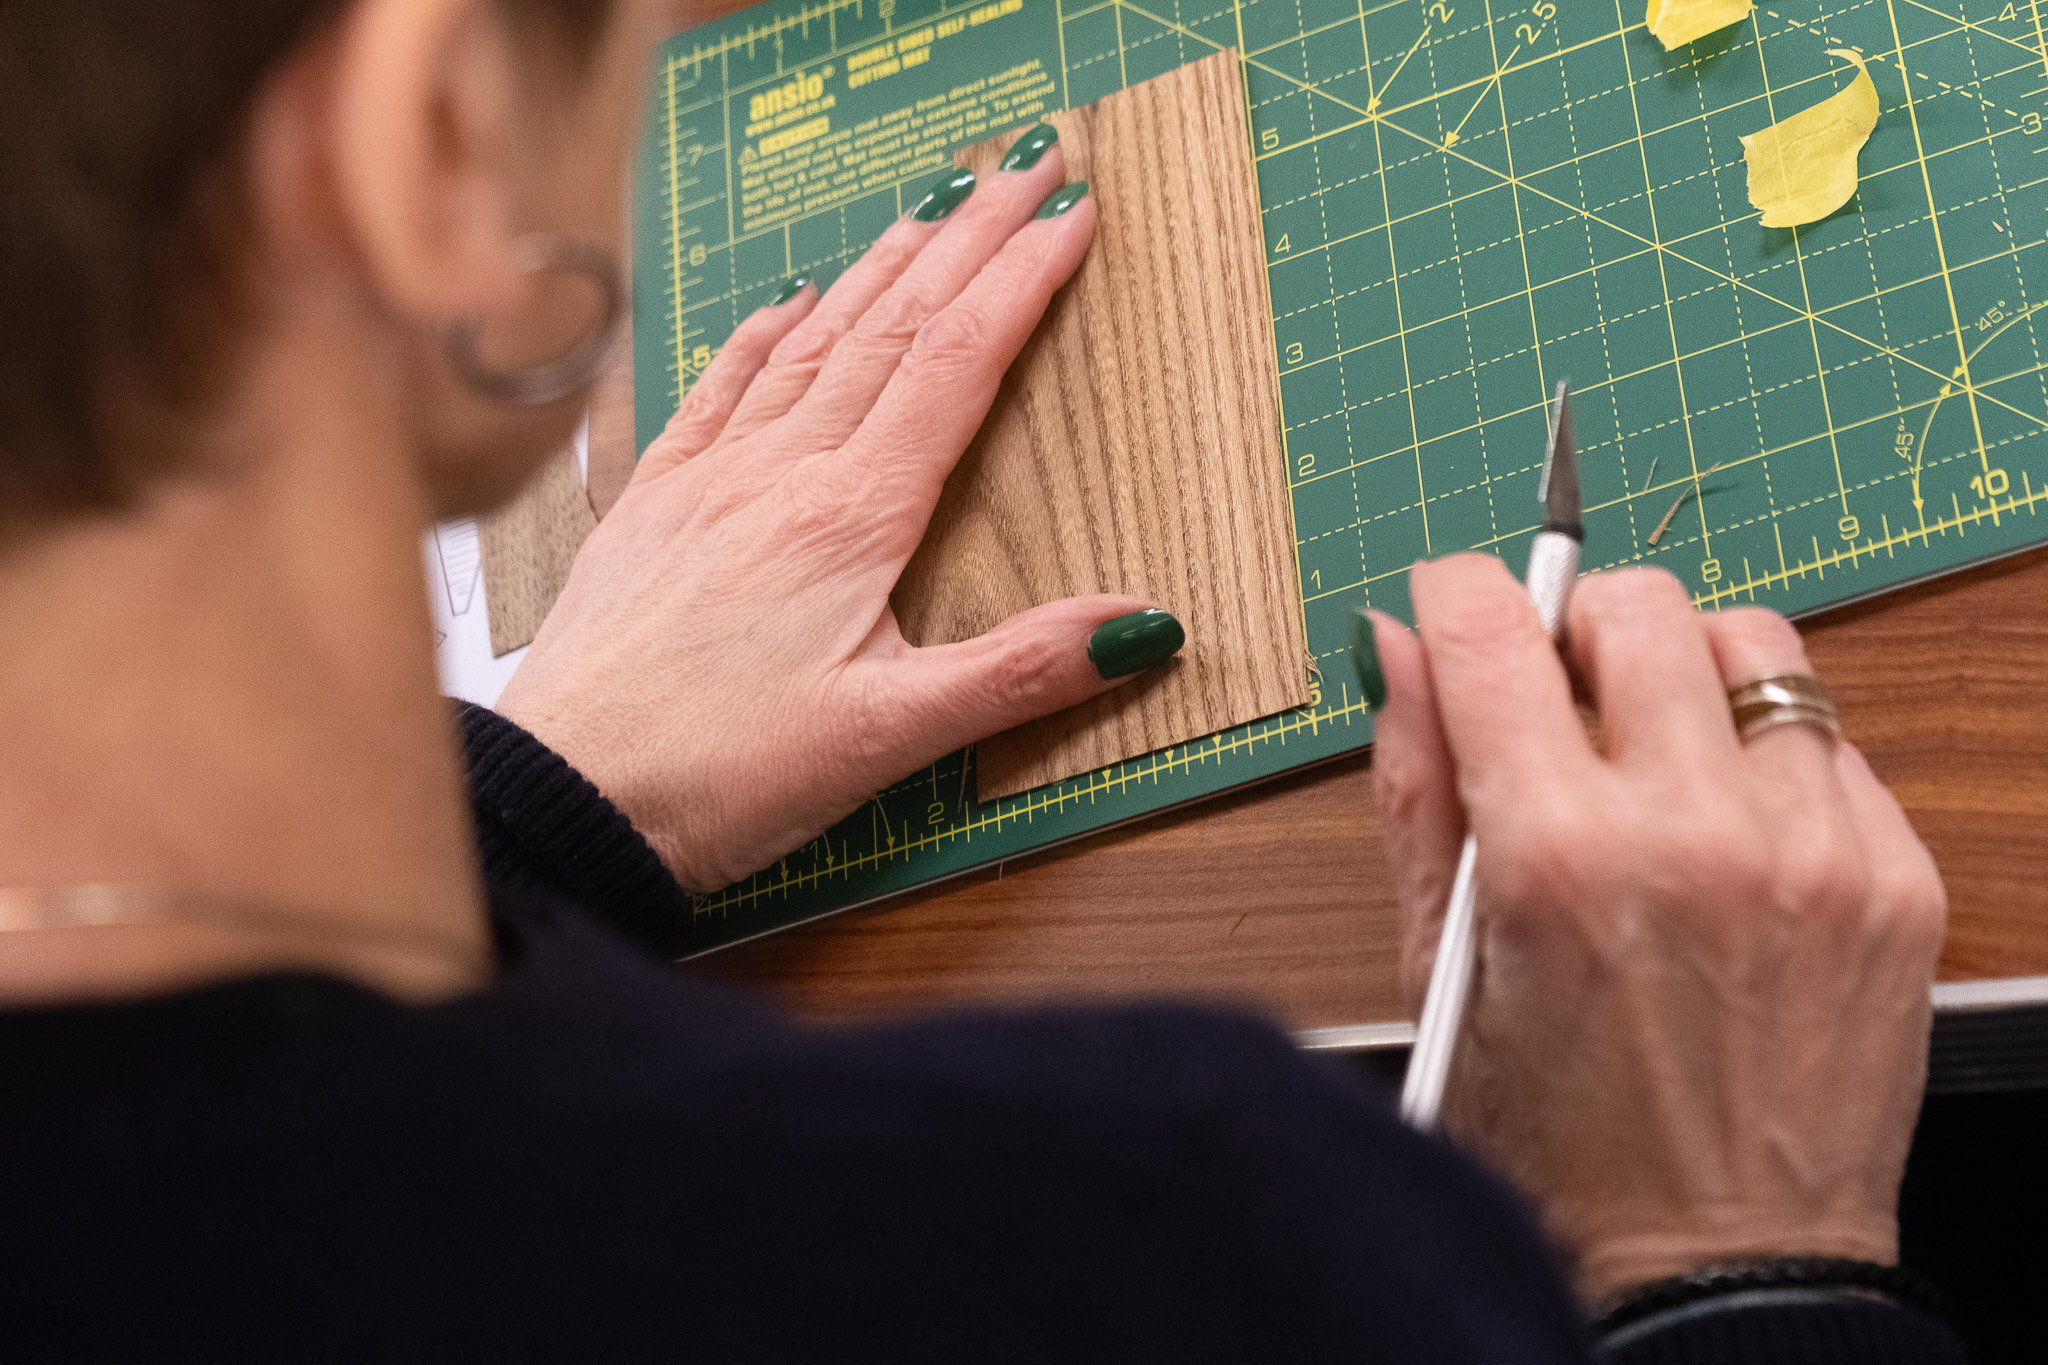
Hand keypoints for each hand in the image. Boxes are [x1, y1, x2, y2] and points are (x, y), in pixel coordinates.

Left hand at [496, 143, 1177, 890]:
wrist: (564, 800)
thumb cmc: (717, 777)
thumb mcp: (888, 738)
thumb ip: (1016, 672)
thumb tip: (1138, 625)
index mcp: (849, 517)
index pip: (955, 365)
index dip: (1020, 282)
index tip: (1071, 214)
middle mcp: (778, 473)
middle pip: (892, 326)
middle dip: (968, 236)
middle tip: (1025, 163)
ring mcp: (708, 480)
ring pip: (811, 340)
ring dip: (880, 265)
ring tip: (931, 203)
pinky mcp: (654, 506)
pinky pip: (719, 388)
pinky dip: (764, 330)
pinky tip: (786, 297)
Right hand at [1365, 556, 1945, 1304]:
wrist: (1723, 1259)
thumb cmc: (1560, 1138)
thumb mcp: (1442, 969)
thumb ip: (1417, 790)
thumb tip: (1398, 651)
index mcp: (1555, 858)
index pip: (1491, 630)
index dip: (1455, 595)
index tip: (1455, 606)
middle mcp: (1695, 831)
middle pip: (1632, 603)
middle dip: (1573, 626)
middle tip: (1557, 697)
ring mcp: (1813, 849)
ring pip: (1749, 643)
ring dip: (1681, 675)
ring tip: (1656, 758)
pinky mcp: (1895, 878)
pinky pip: (1828, 736)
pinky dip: (1765, 756)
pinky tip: (1731, 836)